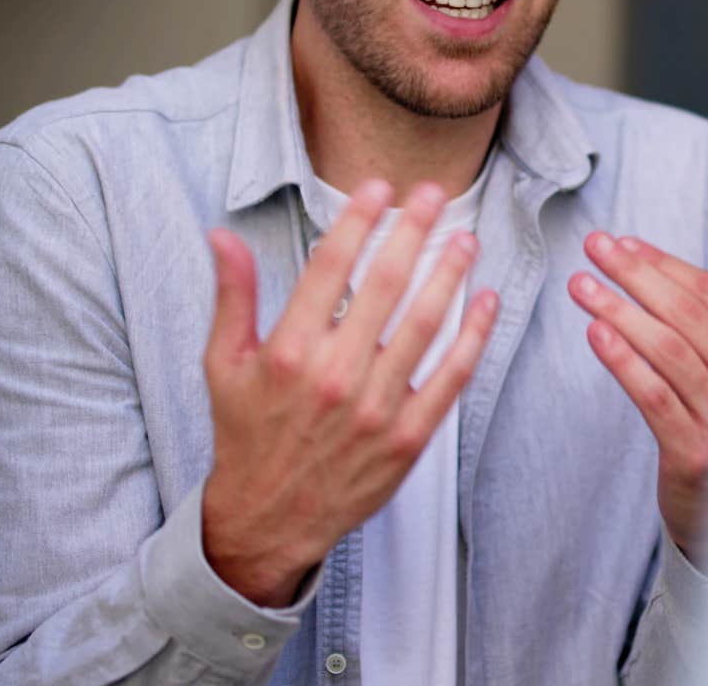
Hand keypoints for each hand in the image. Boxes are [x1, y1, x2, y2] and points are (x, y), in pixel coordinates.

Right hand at [199, 180, 496, 606]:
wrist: (269, 518)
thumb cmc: (247, 434)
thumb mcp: (224, 365)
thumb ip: (233, 297)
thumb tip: (222, 235)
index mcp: (289, 351)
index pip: (330, 267)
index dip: (358, 221)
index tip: (379, 188)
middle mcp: (335, 375)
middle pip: (385, 286)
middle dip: (413, 231)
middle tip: (435, 193)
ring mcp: (377, 407)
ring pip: (425, 325)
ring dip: (450, 274)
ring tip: (466, 238)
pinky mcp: (408, 437)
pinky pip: (450, 377)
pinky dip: (474, 336)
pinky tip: (486, 301)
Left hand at [568, 234, 707, 563]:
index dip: (668, 266)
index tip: (627, 244)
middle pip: (688, 317)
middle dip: (636, 276)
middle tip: (594, 247)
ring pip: (668, 351)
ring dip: (620, 311)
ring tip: (581, 286)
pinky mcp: (696, 454)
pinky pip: (655, 397)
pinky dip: (624, 361)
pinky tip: (596, 334)